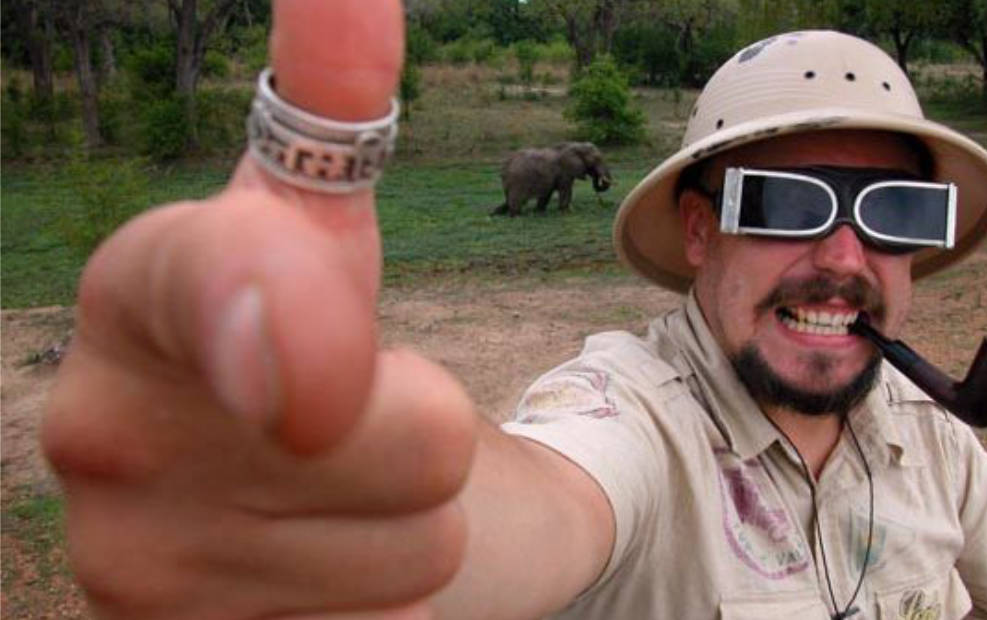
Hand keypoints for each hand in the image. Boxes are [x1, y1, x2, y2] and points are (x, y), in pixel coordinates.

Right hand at [42, 1, 476, 616]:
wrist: (295, 505)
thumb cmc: (314, 340)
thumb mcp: (323, 223)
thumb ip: (331, 99)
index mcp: (135, 295)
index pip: (206, 280)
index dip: (283, 314)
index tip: (327, 369)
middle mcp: (101, 434)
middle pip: (410, 441)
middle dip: (425, 436)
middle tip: (354, 426)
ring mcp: (135, 570)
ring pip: (418, 554)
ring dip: (409, 531)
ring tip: (338, 508)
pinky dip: (386, 609)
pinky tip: (323, 581)